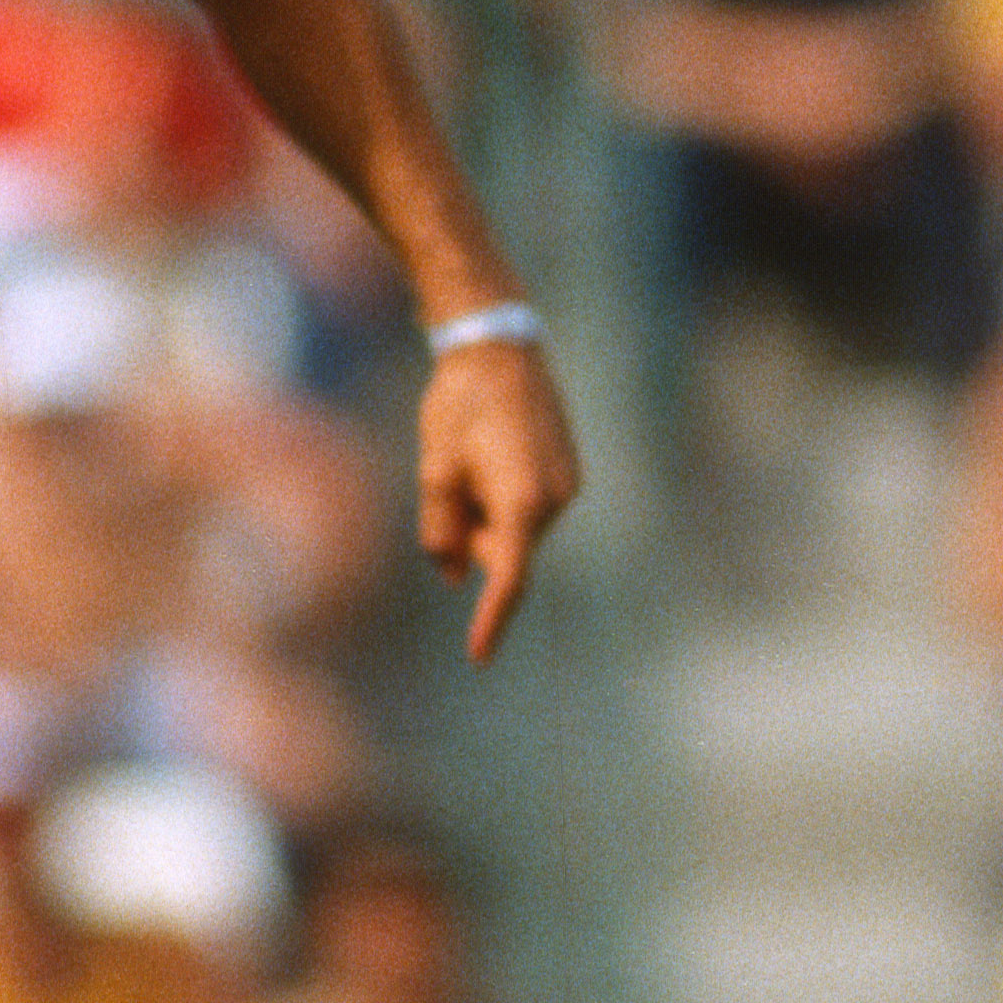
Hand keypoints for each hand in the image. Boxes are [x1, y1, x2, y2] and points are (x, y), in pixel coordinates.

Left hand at [416, 335, 580, 660]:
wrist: (498, 346)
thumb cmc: (459, 405)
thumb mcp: (434, 470)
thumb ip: (441, 532)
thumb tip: (454, 577)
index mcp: (523, 501)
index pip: (509, 578)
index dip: (492, 620)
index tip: (479, 656)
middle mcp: (556, 499)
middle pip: (508, 552)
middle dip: (475, 538)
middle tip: (449, 485)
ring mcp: (568, 485)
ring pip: (517, 530)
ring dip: (487, 513)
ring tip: (472, 457)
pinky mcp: (568, 471)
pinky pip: (528, 507)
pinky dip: (503, 498)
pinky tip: (490, 451)